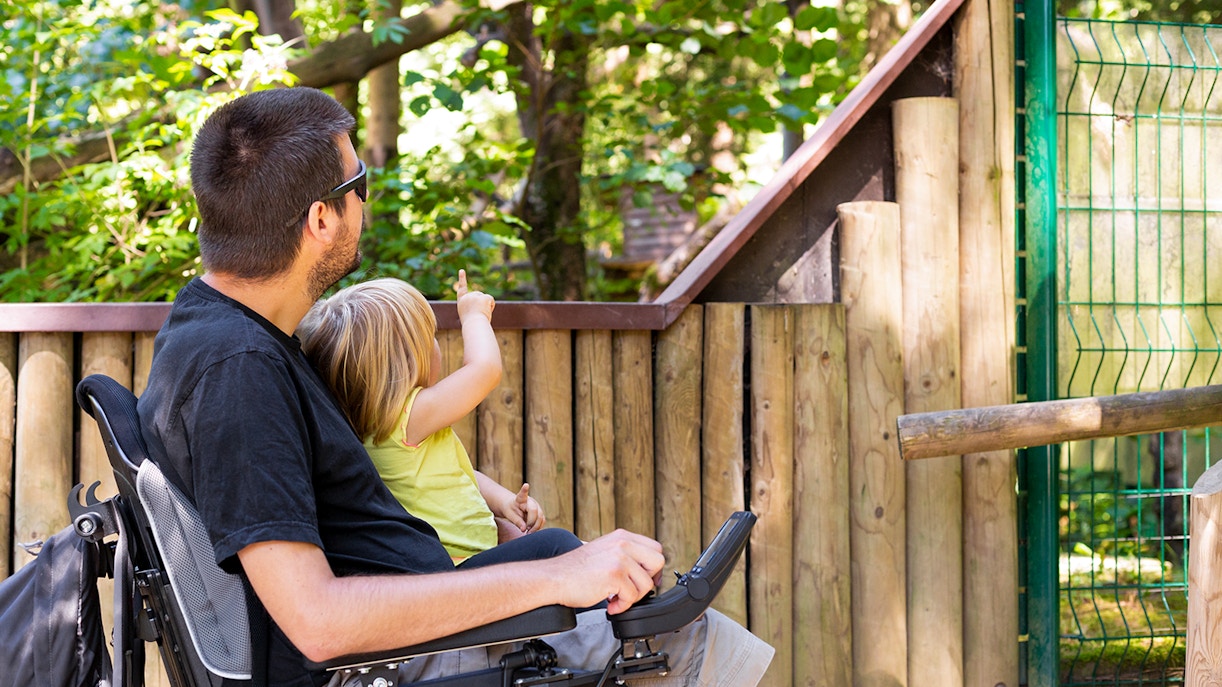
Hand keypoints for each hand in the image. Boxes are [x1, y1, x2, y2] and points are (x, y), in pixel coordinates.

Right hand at [455, 269, 494, 322]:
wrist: (474, 325)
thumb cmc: (472, 325)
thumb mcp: (470, 316)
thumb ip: (474, 309)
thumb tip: (483, 311)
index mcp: (461, 302)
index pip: (461, 288)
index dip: (462, 279)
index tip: (462, 270)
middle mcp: (467, 297)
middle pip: (479, 296)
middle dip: (482, 304)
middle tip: (478, 314)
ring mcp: (475, 295)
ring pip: (485, 298)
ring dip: (486, 307)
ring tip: (481, 314)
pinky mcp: (483, 297)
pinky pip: (491, 300)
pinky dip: (491, 306)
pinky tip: (486, 311)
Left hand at [495, 483, 544, 532]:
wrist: (514, 508)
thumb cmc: (510, 510)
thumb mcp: (509, 515)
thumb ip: (516, 521)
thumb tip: (524, 529)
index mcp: (521, 499)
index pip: (523, 494)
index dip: (524, 490)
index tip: (526, 485)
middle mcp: (531, 501)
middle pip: (535, 511)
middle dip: (531, 523)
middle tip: (525, 531)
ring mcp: (537, 507)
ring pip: (541, 517)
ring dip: (536, 527)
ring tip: (528, 532)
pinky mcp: (540, 513)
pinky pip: (542, 521)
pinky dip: (538, 527)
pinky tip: (531, 531)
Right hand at [546, 531, 664, 614]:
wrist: (554, 578)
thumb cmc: (575, 570)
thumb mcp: (605, 551)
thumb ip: (625, 555)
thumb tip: (646, 571)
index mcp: (622, 537)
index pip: (655, 548)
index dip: (653, 567)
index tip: (645, 579)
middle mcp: (623, 543)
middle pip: (658, 561)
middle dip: (648, 580)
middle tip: (633, 589)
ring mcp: (620, 558)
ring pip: (646, 584)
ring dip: (632, 597)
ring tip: (615, 598)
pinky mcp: (614, 574)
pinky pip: (632, 596)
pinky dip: (622, 606)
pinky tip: (609, 604)